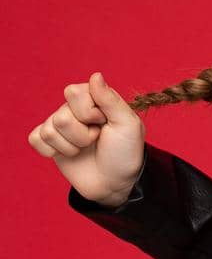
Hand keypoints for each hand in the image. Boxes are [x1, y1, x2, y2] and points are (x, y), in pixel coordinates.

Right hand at [28, 72, 146, 206]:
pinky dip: (54, 151)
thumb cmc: (125, 152)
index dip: (90, 113)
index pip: (74, 92)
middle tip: (97, 138)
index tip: (105, 123)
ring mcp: (59, 125)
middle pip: (61, 116)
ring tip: (87, 148)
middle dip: (82, 134)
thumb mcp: (128, 125)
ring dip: (72, 146)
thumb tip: (95, 76)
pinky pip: (35, 139)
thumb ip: (111, 100)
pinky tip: (70, 154)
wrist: (115, 182)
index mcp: (93, 98)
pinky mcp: (48, 142)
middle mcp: (73, 108)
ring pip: (49, 130)